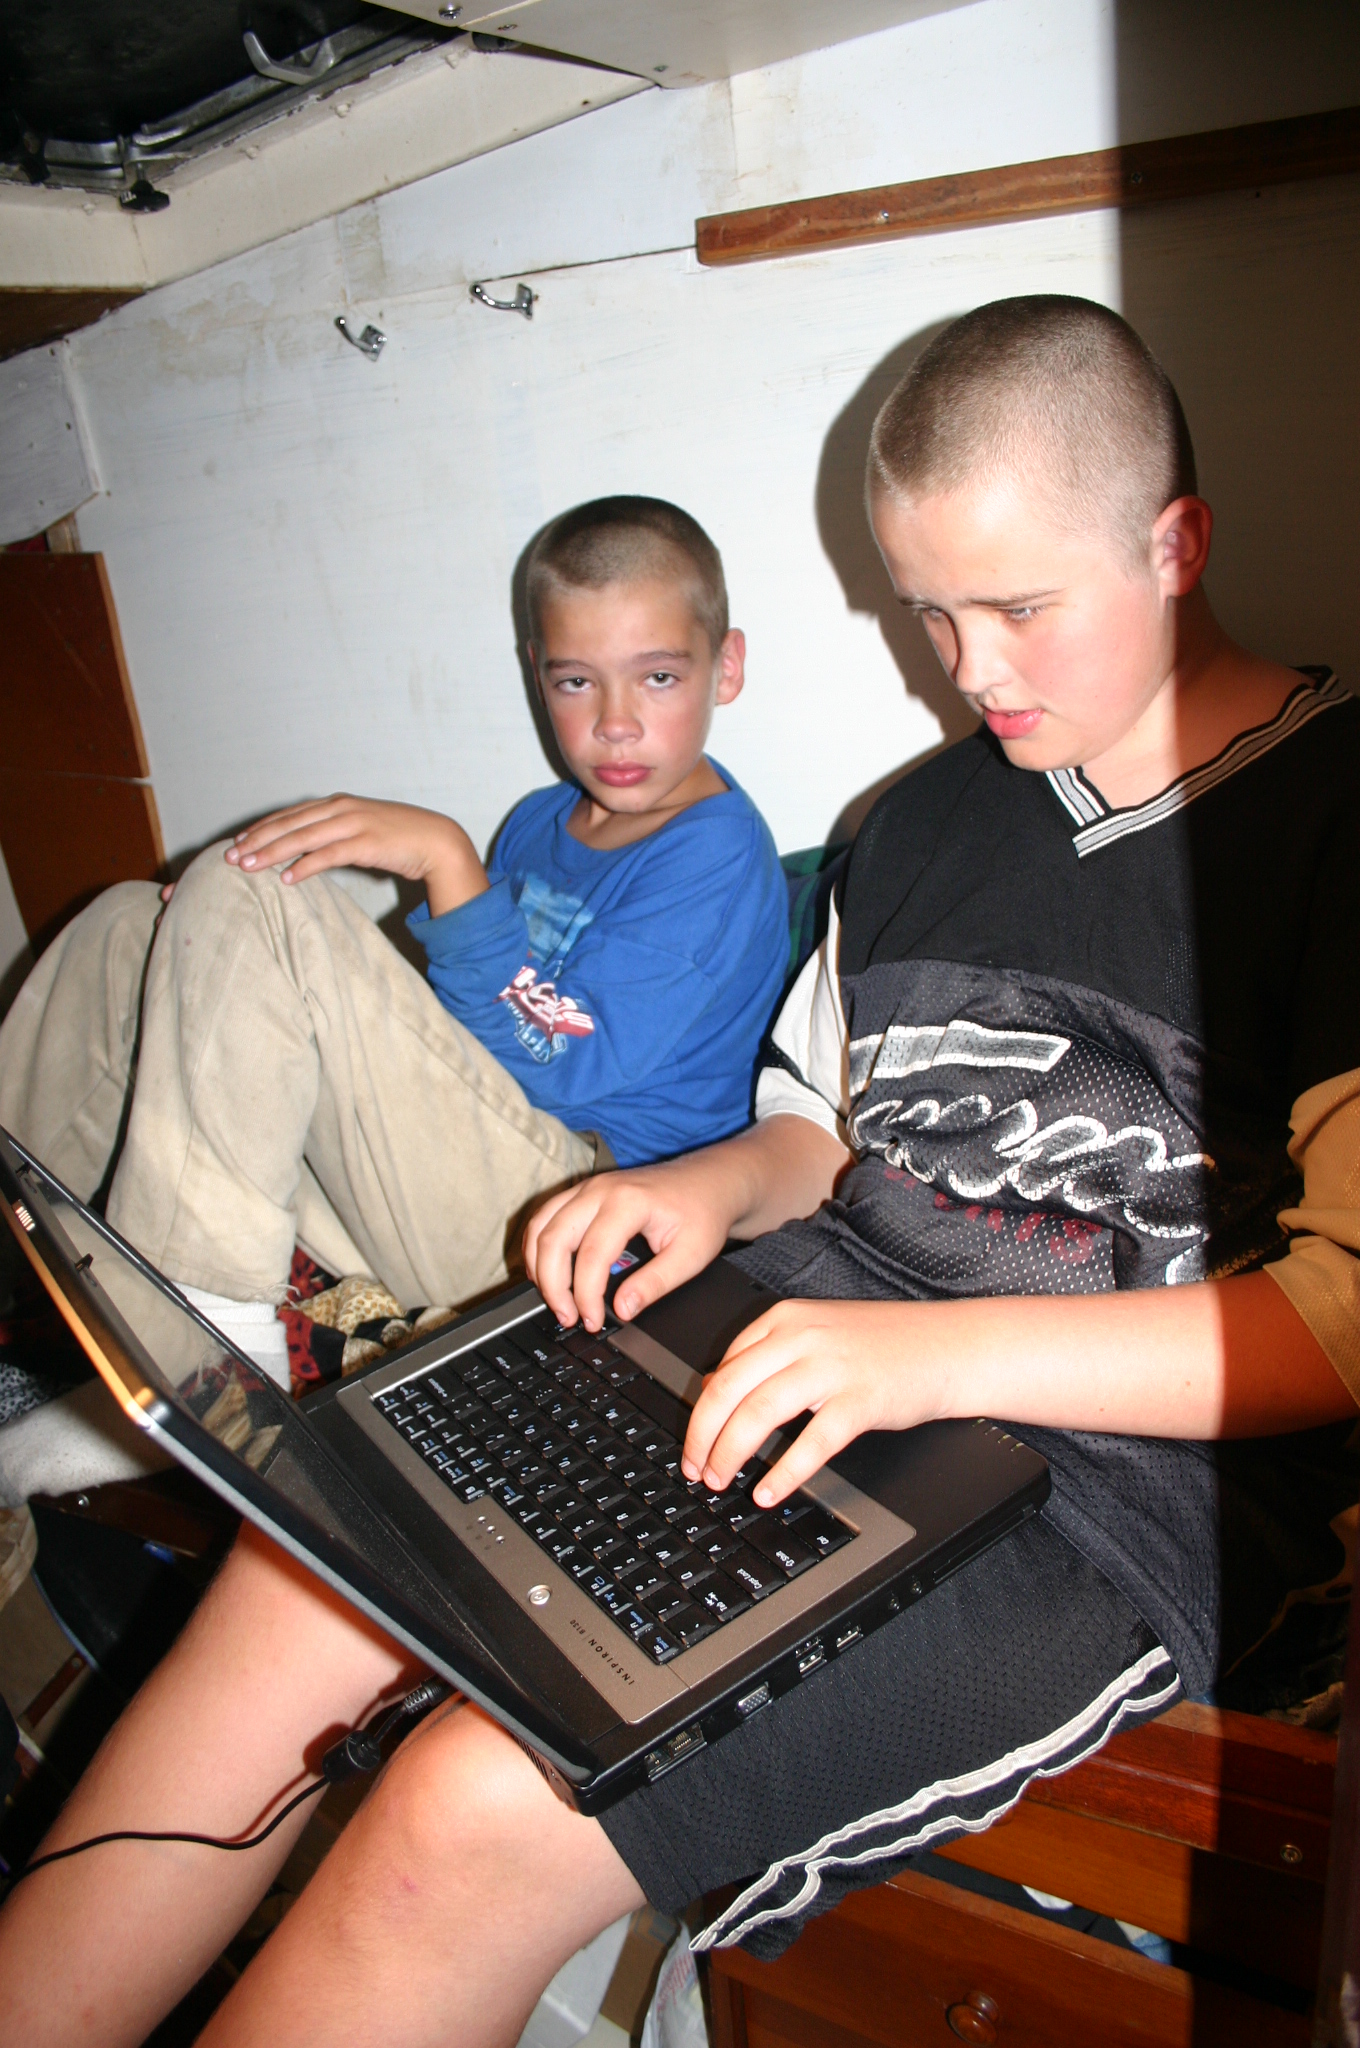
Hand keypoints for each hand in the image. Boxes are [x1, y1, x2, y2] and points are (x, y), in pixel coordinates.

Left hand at [224, 796, 487, 915]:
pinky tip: (286, 878)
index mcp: (338, 804)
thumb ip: (335, 834)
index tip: (238, 841)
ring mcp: (353, 824)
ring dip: (271, 853)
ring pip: (301, 838)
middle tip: (230, 856)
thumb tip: (308, 850)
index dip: (262, 828)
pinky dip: (304, 866)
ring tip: (247, 867)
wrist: (437, 840)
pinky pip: (327, 855)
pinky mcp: (365, 843)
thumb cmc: (398, 839)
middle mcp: (341, 809)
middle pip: (289, 824)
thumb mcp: (361, 830)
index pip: (290, 815)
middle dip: (257, 841)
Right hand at [524, 1157, 736, 1332]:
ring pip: (540, 1226)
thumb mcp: (691, 1255)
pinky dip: (539, 1247)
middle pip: (553, 1238)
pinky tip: (547, 1274)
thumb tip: (622, 1311)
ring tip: (555, 1301)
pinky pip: (545, 1217)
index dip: (586, 1294)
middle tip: (568, 1317)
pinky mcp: (582, 1193)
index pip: (591, 1254)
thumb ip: (655, 1283)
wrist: (709, 1181)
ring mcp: (587, 1188)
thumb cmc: (702, 1213)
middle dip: (553, 1285)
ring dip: (539, 1267)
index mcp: (628, 1202)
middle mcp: (600, 1189)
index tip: (593, 1321)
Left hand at [683, 1299, 944, 1506]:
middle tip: (696, 1470)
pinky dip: (784, 1471)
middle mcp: (801, 1338)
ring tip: (721, 1481)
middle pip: (729, 1390)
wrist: (949, 1345)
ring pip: (758, 1412)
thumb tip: (718, 1391)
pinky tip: (769, 1492)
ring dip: (731, 1453)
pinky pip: (811, 1441)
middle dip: (703, 1437)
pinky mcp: (860, 1400)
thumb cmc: (885, 1345)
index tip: (694, 1443)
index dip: (700, 1413)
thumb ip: (769, 1356)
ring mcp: (831, 1367)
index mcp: (784, 1320)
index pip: (723, 1368)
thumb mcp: (817, 1334)